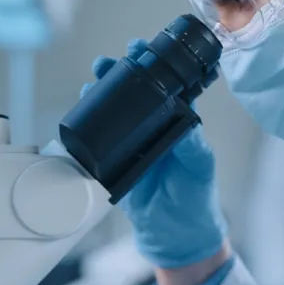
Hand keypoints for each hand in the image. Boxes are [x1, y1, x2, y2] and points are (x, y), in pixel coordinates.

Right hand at [87, 40, 226, 268]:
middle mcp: (153, 129)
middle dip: (120, 71)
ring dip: (102, 91)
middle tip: (109, 61)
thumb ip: (192, 144)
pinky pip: (100, 138)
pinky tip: (83, 107)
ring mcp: (132, 144)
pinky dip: (89, 121)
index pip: (165, 85)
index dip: (154, 64)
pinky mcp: (115, 162)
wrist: (174, 235)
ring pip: (114, 110)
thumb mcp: (199, 167)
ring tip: (95, 77)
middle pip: (135, 92)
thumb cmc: (195, 198)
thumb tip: (183, 116)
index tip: (143, 48)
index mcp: (177, 123)